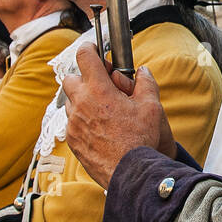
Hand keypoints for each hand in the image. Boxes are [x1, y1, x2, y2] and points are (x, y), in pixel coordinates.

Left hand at [63, 44, 174, 187]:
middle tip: (102, 85)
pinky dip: (82, 119)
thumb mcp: (151, 106)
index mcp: (98, 90)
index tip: (96, 51)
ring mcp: (73, 123)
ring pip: (70, 101)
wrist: (129, 172)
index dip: (89, 49)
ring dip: (82, 99)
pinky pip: (72, 122)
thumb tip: (142, 71)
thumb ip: (146, 83)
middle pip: (70, 78)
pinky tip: (99, 127)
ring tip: (103, 109)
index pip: (84, 56)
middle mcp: (80, 104)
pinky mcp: (72, 140)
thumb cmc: (140, 138)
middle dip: (84, 77)